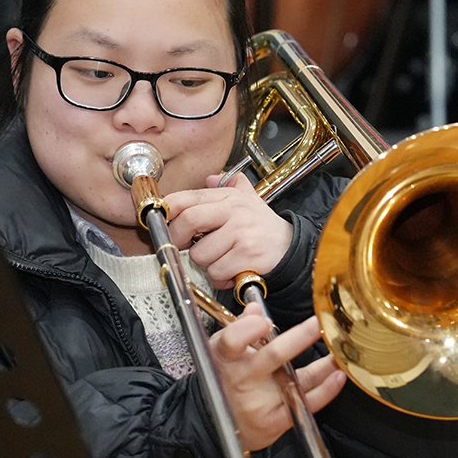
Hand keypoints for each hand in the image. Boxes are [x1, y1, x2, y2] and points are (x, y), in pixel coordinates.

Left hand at [163, 173, 292, 287]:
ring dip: (206, 264)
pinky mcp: (247, 255)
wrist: (293, 249)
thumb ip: (230, 186)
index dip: (167, 211)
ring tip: (222, 260)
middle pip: (188, 221)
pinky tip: (232, 271)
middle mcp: (234, 211)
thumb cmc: (264, 229)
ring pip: (200, 254)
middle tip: (186, 246)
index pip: (186, 198)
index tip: (164, 223)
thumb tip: (209, 179)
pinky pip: (216, 272)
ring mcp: (241, 233)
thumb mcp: (250, 201)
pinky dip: (220, 278)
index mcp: (229, 197)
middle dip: (179, 239)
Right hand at [208, 306, 346, 451]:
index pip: (232, 340)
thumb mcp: (223, 351)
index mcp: (225, 357)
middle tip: (319, 324)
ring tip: (339, 350)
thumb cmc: (224, 381)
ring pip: (297, 379)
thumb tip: (256, 309)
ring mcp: (258, 402)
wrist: (218, 426)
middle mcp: (241, 379)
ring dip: (324, 365)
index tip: (264, 321)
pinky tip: (337, 376)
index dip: (248, 329)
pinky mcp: (274, 421)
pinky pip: (305, 403)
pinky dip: (326, 389)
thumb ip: (240, 328)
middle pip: (273, 356)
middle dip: (300, 337)